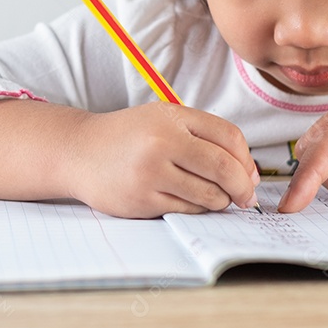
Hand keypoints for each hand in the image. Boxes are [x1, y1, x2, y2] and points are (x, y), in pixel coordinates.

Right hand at [68, 102, 259, 217]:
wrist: (78, 152)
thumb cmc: (126, 136)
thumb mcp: (162, 119)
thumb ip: (203, 136)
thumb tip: (249, 172)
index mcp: (171, 117)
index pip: (229, 137)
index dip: (247, 159)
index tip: (249, 173)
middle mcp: (161, 142)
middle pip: (224, 168)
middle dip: (243, 187)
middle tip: (246, 196)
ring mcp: (151, 173)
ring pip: (209, 195)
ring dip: (220, 201)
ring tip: (215, 198)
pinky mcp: (142, 200)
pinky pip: (187, 210)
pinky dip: (197, 209)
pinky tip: (189, 201)